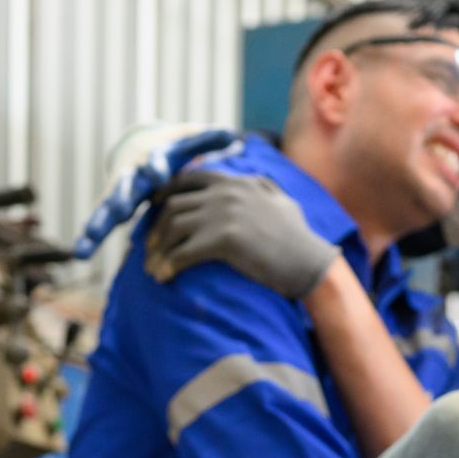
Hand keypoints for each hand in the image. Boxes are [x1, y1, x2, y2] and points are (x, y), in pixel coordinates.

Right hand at [73, 125, 239, 258]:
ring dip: (98, 224)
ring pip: (105, 208)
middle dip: (122, 196)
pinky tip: (79, 254)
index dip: (157, 168)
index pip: (155, 162)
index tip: (159, 175)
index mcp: (153, 159)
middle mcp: (132, 175)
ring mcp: (118, 192)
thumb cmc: (173, 150)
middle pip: (125, 185)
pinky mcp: (109, 207)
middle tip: (121, 208)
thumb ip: (209, 141)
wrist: (141, 146)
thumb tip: (234, 137)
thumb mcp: (189, 143)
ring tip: (88, 241)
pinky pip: (98, 223)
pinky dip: (89, 238)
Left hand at [143, 171, 339, 300]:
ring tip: (153, 269)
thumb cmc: (297, 236)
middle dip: (155, 230)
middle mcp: (226, 192)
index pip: (187, 180)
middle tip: (149, 251)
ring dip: (157, 250)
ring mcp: (224, 213)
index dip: (164, 196)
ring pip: (172, 228)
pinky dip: (168, 265)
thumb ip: (259, 186)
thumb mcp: (278, 199)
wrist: (309, 261)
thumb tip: (252, 181)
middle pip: (172, 206)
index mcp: (234, 181)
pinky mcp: (224, 239)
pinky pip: (183, 252)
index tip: (153, 214)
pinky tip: (164, 277)